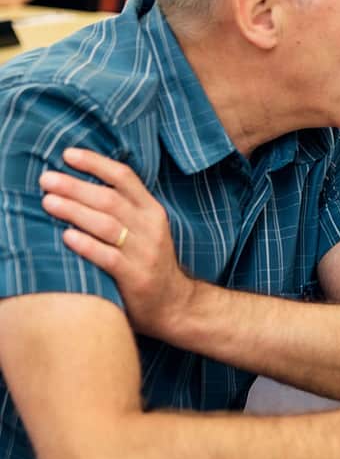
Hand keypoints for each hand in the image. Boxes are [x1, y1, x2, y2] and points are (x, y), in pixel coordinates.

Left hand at [39, 147, 193, 337]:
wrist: (174, 304)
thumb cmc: (149, 263)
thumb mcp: (146, 229)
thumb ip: (123, 210)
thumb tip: (80, 186)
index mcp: (152, 210)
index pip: (124, 177)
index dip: (96, 163)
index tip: (68, 154)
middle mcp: (151, 226)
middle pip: (110, 199)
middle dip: (76, 186)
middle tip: (47, 179)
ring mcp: (144, 252)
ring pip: (108, 224)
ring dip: (75, 211)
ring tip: (48, 202)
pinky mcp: (136, 276)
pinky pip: (109, 257)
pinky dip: (87, 245)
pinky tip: (66, 237)